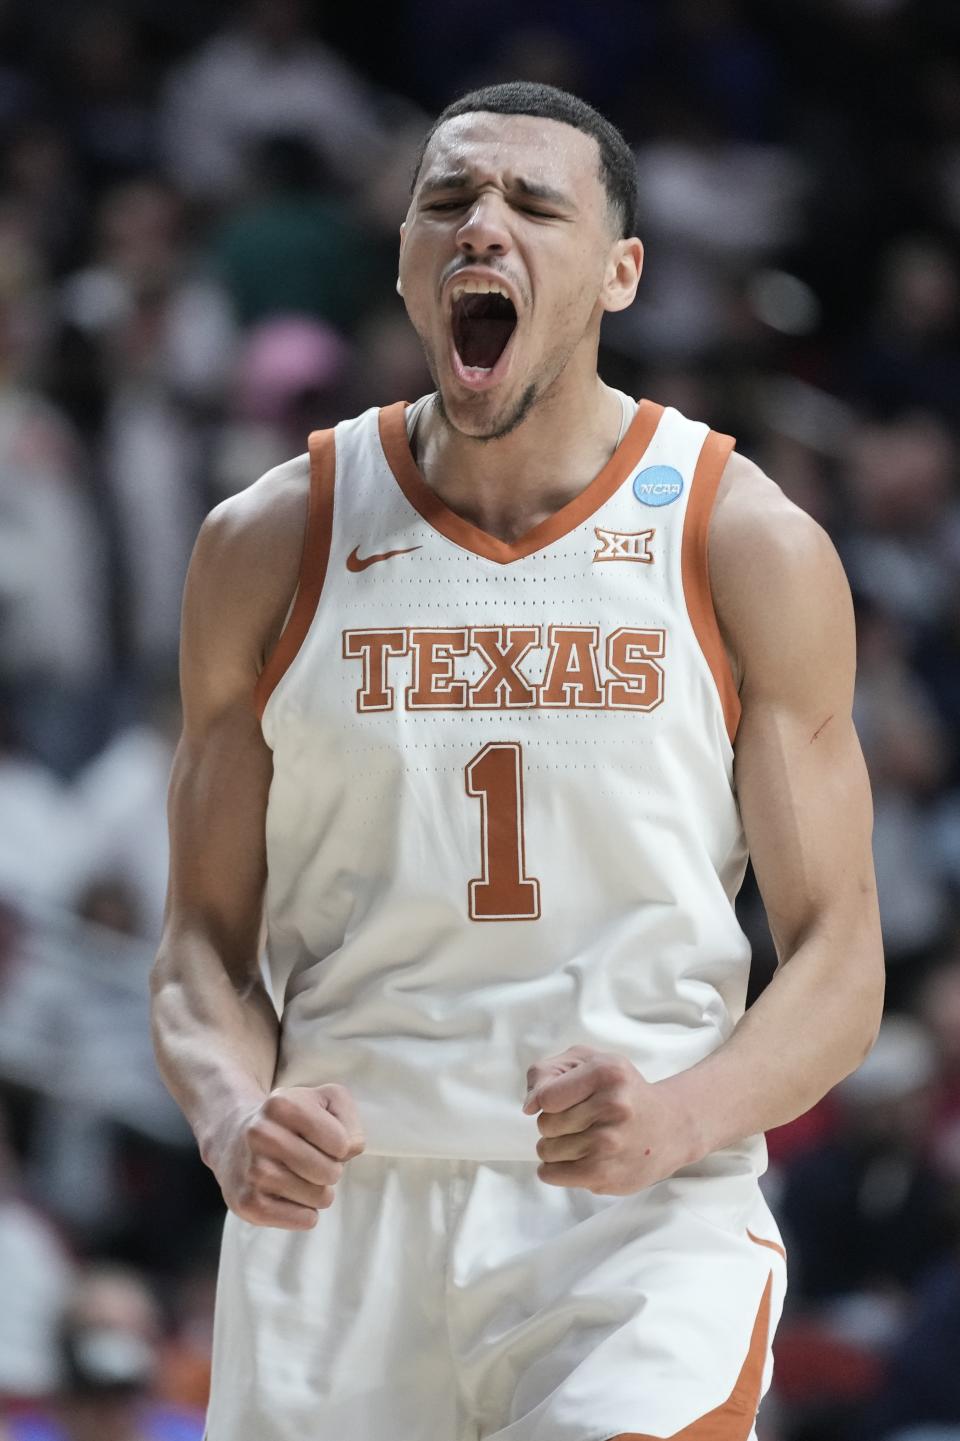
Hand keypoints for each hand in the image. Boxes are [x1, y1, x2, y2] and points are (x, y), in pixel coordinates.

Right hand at [208, 1084, 364, 1229]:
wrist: (235, 1138)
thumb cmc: (291, 1121)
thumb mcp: (325, 1100)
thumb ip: (349, 1118)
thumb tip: (350, 1150)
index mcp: (282, 1104)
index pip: (342, 1143)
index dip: (340, 1144)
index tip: (321, 1139)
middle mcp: (261, 1135)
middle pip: (330, 1172)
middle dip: (330, 1169)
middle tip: (312, 1161)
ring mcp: (253, 1171)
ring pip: (319, 1198)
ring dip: (318, 1191)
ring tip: (299, 1176)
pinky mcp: (247, 1204)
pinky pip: (304, 1220)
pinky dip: (306, 1212)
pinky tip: (289, 1195)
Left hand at [522, 1045, 700, 1193]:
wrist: (671, 1127)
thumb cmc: (621, 1091)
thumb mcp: (591, 1062)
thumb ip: (549, 1072)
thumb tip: (529, 1106)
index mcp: (607, 1072)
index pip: (546, 1097)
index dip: (544, 1100)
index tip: (557, 1102)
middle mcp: (613, 1106)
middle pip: (545, 1124)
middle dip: (553, 1123)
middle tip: (578, 1121)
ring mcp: (611, 1143)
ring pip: (546, 1150)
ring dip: (555, 1147)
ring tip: (582, 1139)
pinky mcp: (607, 1174)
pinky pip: (552, 1174)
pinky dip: (554, 1169)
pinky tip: (576, 1158)